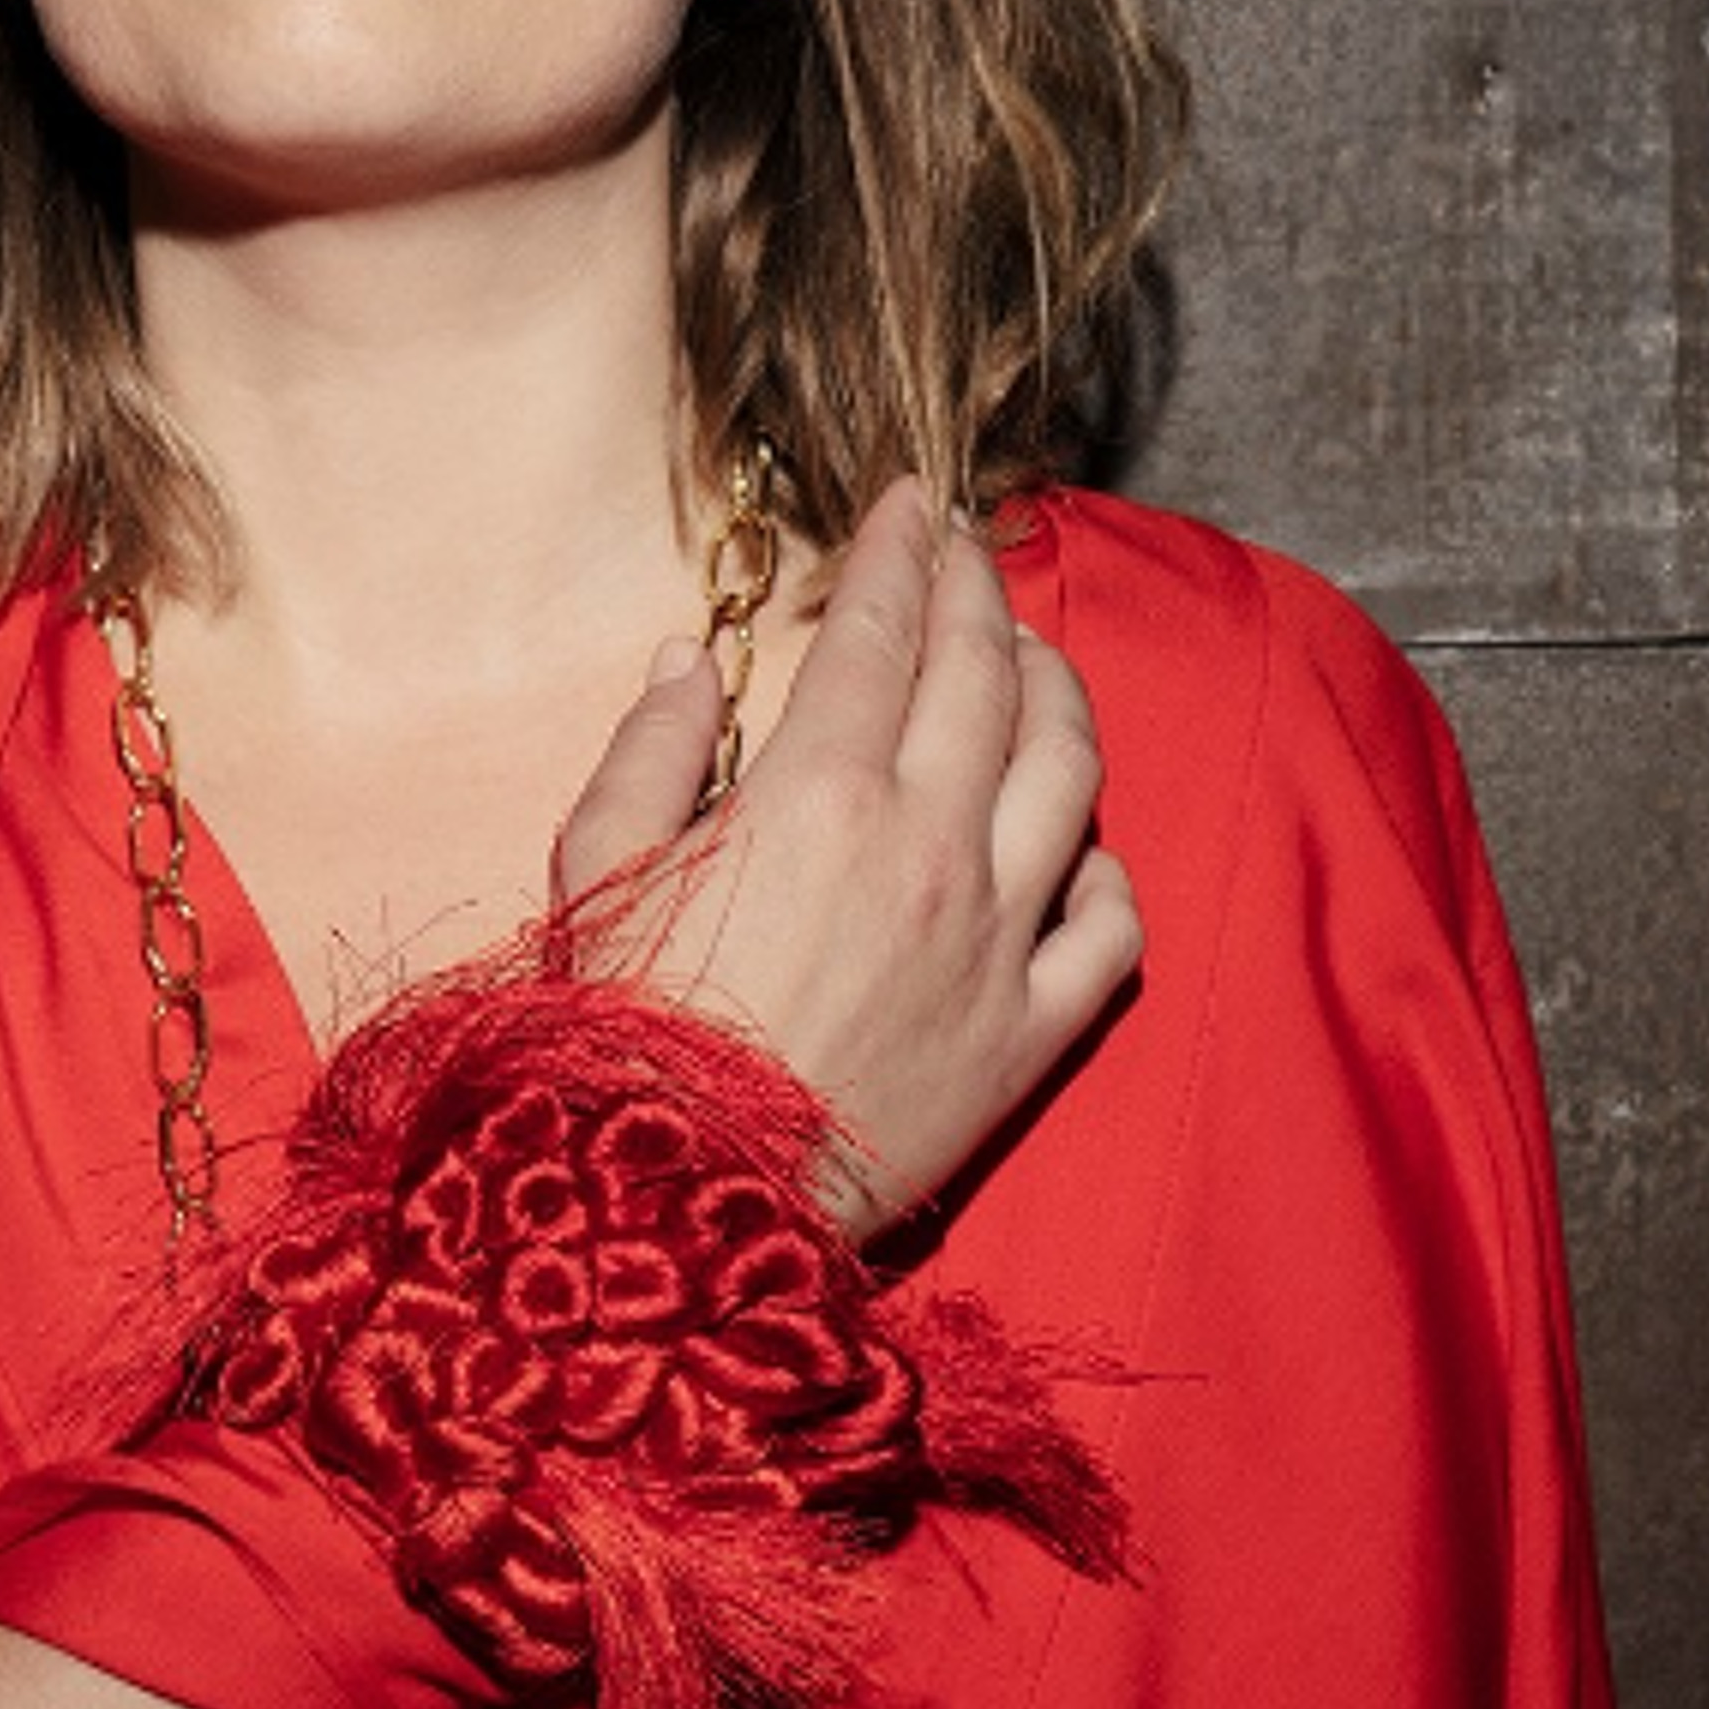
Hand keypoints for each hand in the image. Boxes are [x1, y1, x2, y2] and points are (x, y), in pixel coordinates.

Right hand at [552, 481, 1140, 1236]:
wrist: (676, 1206)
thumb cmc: (617, 1034)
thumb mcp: (597, 866)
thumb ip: (654, 748)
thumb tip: (697, 662)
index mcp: (818, 795)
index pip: (883, 631)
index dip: (898, 551)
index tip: (908, 502)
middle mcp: (929, 847)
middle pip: (986, 675)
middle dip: (978, 588)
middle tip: (964, 546)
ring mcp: (995, 939)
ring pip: (1072, 773)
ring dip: (1057, 691)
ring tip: (1030, 657)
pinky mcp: (1028, 1032)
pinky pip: (1112, 924)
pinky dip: (1102, 862)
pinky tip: (1072, 839)